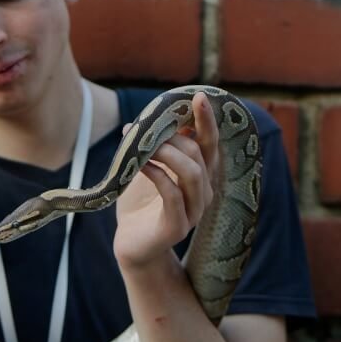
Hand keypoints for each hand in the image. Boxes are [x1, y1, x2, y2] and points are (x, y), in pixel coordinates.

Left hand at [113, 92, 218, 270]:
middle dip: (175, 135)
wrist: (131, 245)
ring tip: (146, 145)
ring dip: (168, 153)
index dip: (207, 120)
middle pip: (200, 154)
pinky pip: (173, 194)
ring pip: (192, 172)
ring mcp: (193, 211)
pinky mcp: (177, 226)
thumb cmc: (139, 205)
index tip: (198, 96)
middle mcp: (203, 192)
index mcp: (199, 177)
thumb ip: (156, 149)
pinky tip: (142, 165)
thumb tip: (152, 118)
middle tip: (149, 127)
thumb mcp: (148, 171)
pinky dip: (158, 174)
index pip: (209, 143)